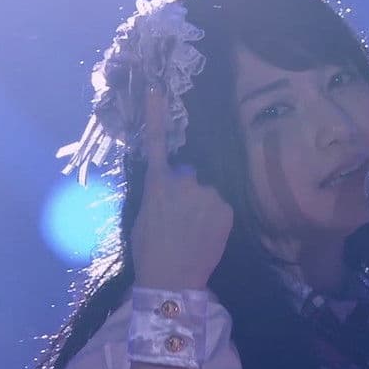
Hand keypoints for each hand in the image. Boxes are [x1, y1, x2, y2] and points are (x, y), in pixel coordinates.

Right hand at [130, 85, 233, 290]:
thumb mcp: (142, 216)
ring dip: (202, 205)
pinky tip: (205, 235)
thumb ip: (157, 194)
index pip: (157, 143)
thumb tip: (166, 186)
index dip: (157, 116)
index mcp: (157, 183)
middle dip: (186, 191)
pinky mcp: (225, 208)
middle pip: (188, 177)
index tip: (156, 90)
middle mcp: (184, 181)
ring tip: (192, 232)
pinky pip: (220, 206)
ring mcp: (208, 194)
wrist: (172, 279)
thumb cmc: (149, 251)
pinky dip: (215, 217)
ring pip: (206, 193)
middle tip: (178, 219)